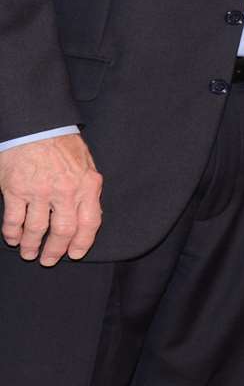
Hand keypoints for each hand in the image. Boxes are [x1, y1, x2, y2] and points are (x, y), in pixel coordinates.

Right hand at [0, 134, 103, 264]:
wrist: (37, 126)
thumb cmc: (62, 144)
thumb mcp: (86, 164)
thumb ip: (87, 189)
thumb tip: (87, 213)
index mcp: (88, 185)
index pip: (90, 222)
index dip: (82, 242)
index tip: (75, 254)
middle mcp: (66, 191)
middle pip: (63, 231)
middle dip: (55, 250)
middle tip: (48, 260)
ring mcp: (39, 191)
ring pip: (36, 229)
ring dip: (31, 245)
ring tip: (28, 253)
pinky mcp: (16, 189)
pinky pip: (14, 219)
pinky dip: (12, 233)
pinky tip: (13, 238)